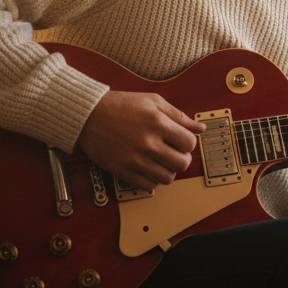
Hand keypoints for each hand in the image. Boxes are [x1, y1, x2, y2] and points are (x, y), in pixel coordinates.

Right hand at [76, 90, 206, 190]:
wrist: (87, 115)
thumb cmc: (120, 105)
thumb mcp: (152, 101)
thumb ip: (178, 115)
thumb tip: (200, 128)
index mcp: (157, 123)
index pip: (190, 143)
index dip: (189, 143)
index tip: (181, 141)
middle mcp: (147, 143)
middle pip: (182, 163)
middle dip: (182, 158)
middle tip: (174, 153)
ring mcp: (134, 159)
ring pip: (167, 178)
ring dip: (169, 171)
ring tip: (161, 161)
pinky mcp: (122, 170)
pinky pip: (148, 185)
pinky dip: (153, 180)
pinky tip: (149, 169)